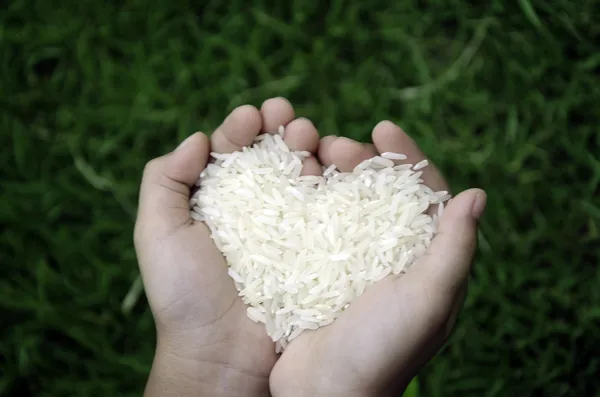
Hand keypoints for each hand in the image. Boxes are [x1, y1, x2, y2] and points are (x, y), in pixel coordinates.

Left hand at [134, 98, 320, 395]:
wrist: (223, 354)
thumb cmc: (185, 295)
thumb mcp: (158, 232)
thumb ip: (164, 179)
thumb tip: (198, 138)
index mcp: (217, 202)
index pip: (231, 152)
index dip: (242, 127)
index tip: (251, 117)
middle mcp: (255, 211)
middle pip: (273, 157)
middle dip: (282, 130)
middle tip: (289, 120)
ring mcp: (290, 229)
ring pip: (304, 175)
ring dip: (309, 148)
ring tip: (309, 136)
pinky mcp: (317, 248)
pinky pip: (328, 207)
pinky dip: (333, 180)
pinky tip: (334, 164)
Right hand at [270, 121, 486, 396]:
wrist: (324, 391)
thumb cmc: (382, 350)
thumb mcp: (428, 299)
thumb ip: (454, 250)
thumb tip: (477, 195)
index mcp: (425, 260)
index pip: (425, 194)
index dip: (408, 156)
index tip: (382, 126)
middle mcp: (389, 256)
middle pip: (381, 191)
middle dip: (362, 159)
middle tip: (337, 146)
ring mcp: (351, 261)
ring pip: (344, 201)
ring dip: (330, 173)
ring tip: (309, 155)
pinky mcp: (317, 268)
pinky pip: (314, 222)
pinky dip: (305, 197)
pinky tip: (292, 184)